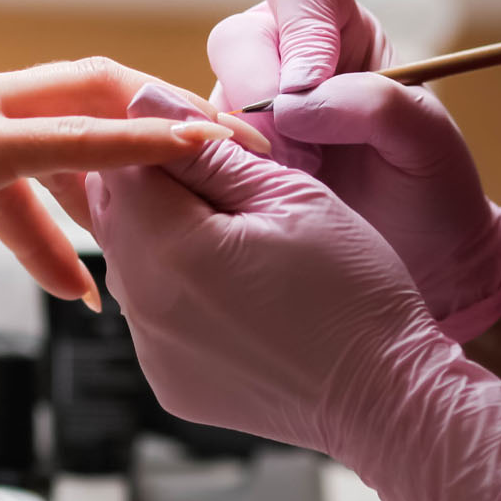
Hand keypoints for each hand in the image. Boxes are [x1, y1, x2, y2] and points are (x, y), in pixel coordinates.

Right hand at [0, 53, 265, 311]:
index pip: (18, 162)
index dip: (55, 220)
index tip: (80, 274)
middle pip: (80, 106)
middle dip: (140, 145)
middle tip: (201, 182)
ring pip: (98, 106)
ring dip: (164, 136)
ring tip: (231, 167)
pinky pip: (89, 136)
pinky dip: (153, 140)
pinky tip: (206, 146)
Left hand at [86, 84, 500, 500]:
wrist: (385, 396)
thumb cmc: (353, 290)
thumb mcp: (290, 195)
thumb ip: (208, 149)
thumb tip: (146, 104)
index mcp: (170, 247)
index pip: (123, 161)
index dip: (165, 139)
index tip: (213, 144)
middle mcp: (143, 303)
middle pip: (115, 212)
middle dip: (158, 186)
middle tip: (226, 186)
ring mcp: (151, 348)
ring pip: (130, 261)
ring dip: (166, 237)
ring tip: (239, 241)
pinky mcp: (167, 379)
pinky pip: (150, 314)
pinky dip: (177, 292)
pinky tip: (235, 294)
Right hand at [207, 0, 500, 341]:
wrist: (414, 262)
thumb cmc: (428, 192)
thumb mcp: (427, 143)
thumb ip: (376, 105)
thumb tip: (293, 102)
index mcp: (341, 32)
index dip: (298, 30)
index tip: (310, 88)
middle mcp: (284, 57)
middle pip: (238, 38)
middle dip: (259, 95)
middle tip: (300, 156)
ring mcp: (243, 106)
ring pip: (203, 90)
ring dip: (238, 141)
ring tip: (288, 182)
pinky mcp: (217, 153)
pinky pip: (188, 143)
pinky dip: (214, 169)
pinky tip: (254, 198)